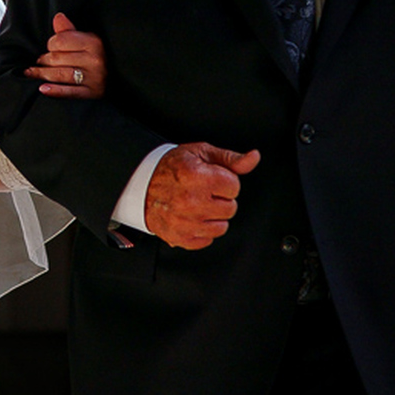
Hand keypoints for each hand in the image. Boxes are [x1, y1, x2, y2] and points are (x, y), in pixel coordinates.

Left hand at [27, 12, 105, 98]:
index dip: (50, 44)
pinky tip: (43, 89)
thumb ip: (69, 30)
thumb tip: (58, 17)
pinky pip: (70, 92)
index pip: (60, 41)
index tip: (50, 47)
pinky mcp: (92, 93)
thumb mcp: (88, 39)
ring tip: (33, 72)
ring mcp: (94, 78)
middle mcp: (95, 60)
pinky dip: (55, 91)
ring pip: (61, 75)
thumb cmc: (99, 54)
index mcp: (93, 43)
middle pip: (57, 59)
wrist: (121, 75)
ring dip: (42, 74)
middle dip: (44, 60)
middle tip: (40, 61)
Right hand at [143, 142, 260, 249]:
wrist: (141, 184)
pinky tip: (192, 218)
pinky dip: (202, 231)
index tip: (212, 180)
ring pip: (222, 227)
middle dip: (221, 200)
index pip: (234, 187)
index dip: (226, 182)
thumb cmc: (171, 168)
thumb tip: (253, 158)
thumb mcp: (201, 153)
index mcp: (196, 176)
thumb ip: (230, 158)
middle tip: (204, 192)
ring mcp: (185, 222)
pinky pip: (207, 240)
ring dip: (214, 217)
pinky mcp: (180, 237)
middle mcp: (190, 200)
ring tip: (198, 205)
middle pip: (230, 208)